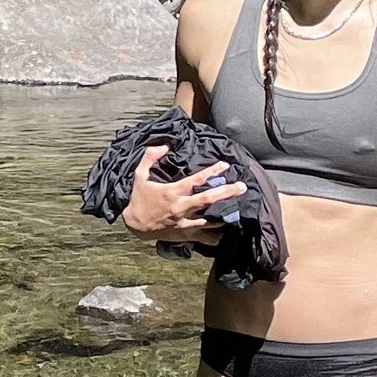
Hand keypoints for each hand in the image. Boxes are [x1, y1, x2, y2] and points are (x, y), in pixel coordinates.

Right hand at [122, 144, 237, 245]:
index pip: (195, 181)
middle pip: (207, 199)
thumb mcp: (139, 175)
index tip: (225, 165)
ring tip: (239, 207)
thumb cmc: (138, 199)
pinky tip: (225, 227)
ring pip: (209, 217)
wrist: (135, 225)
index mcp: (171, 192)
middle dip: (226, 192)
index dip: (211, 172)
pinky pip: (203, 231)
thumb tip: (164, 145)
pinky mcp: (184, 231)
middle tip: (242, 186)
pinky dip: (215, 230)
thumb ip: (150, 157)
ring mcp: (183, 220)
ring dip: (224, 211)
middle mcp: (180, 207)